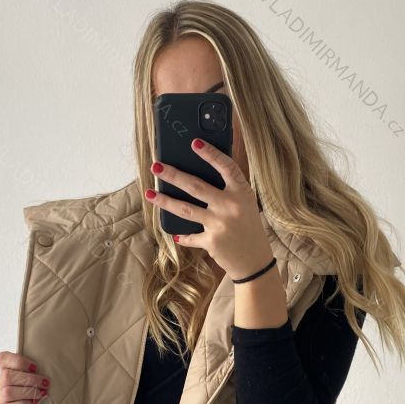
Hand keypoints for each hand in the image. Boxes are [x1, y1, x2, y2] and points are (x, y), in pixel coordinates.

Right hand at [0, 351, 49, 403]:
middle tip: (45, 383)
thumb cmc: (41, 390)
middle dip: (29, 379)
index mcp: (7, 370)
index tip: (35, 367)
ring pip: (7, 392)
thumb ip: (39, 367)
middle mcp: (0, 384)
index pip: (2, 358)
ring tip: (42, 393)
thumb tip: (52, 356)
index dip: (18, 361)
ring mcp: (1, 399)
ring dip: (28, 392)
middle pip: (7, 376)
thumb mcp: (40, 375)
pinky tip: (34, 403)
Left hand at [144, 138, 273, 280]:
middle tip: (156, 166)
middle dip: (173, 175)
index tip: (194, 142)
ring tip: (149, 193)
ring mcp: (220, 224)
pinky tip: (174, 233)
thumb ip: (229, 190)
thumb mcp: (246, 204)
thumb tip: (199, 173)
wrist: (255, 261)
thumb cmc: (248, 228)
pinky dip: (182, 236)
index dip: (211, 154)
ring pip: (186, 209)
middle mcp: (231, 206)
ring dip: (165, 201)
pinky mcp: (211, 242)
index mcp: (242, 193)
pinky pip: (190, 236)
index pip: (226, 167)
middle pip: (196, 186)